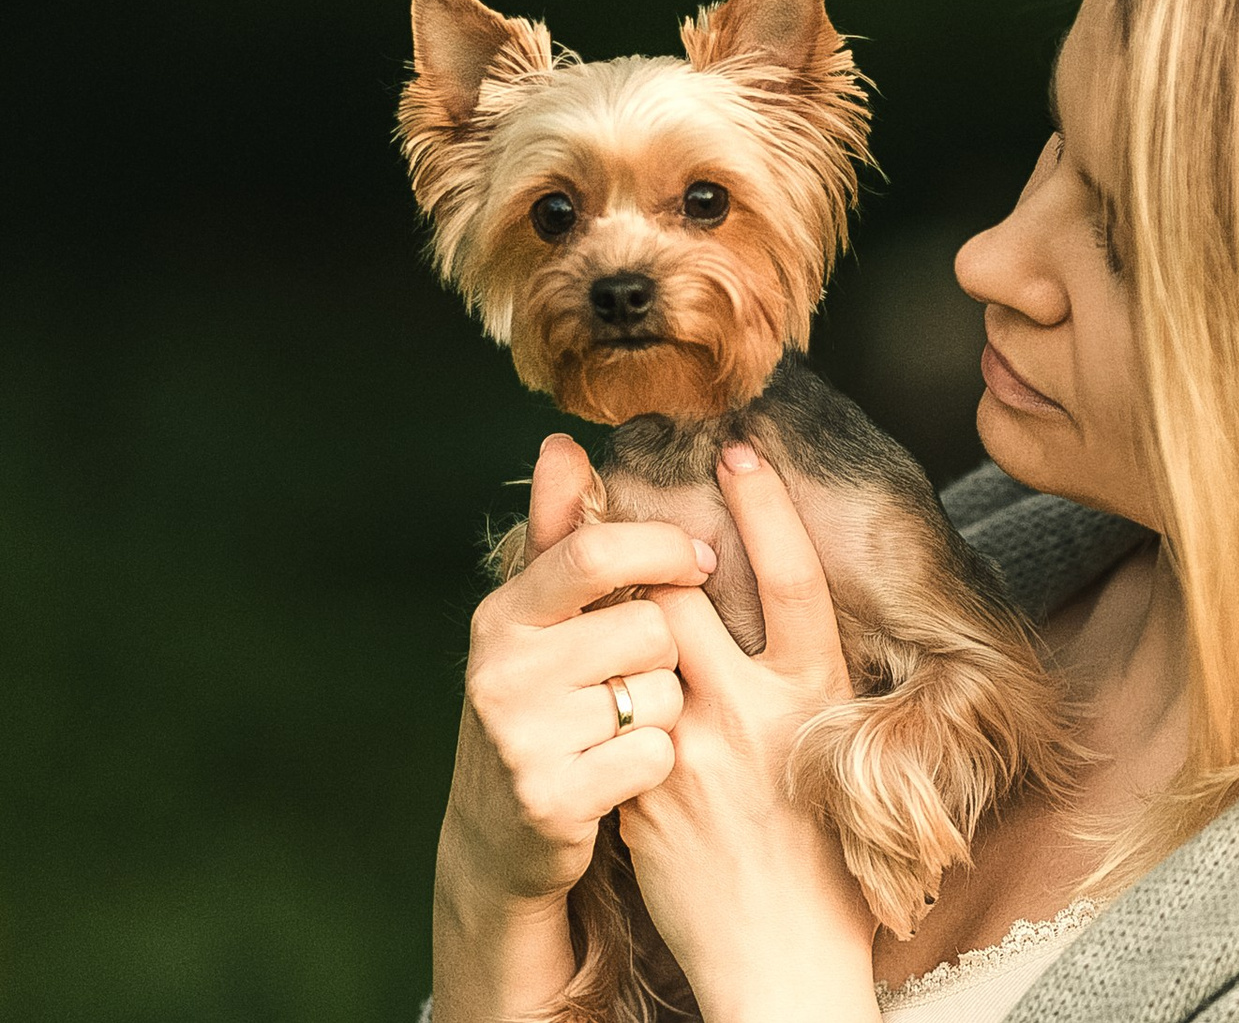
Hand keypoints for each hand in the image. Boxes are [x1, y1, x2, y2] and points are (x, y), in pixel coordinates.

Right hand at [431, 433, 715, 1022]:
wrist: (502, 835)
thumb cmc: (541, 703)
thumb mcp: (538, 620)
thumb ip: (558, 531)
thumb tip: (563, 443)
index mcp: (503, 614)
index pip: (594, 552)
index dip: (663, 549)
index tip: (699, 559)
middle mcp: (501, 670)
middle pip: (650, 627)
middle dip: (663, 652)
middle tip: (631, 676)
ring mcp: (521, 737)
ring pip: (660, 694)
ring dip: (661, 711)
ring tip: (618, 727)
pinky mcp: (552, 798)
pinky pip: (656, 754)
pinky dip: (652, 765)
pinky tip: (617, 773)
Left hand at [620, 441, 881, 1021]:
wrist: (783, 955)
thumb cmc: (828, 856)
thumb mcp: (841, 745)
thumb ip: (805, 684)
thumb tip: (788, 620)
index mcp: (816, 694)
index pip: (790, 577)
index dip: (765, 507)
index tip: (739, 449)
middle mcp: (754, 711)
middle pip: (684, 596)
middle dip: (648, 534)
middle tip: (618, 474)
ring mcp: (692, 750)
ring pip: (635, 646)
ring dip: (609, 596)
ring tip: (585, 543)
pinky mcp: (644, 789)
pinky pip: (615, 713)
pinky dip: (598, 677)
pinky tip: (579, 654)